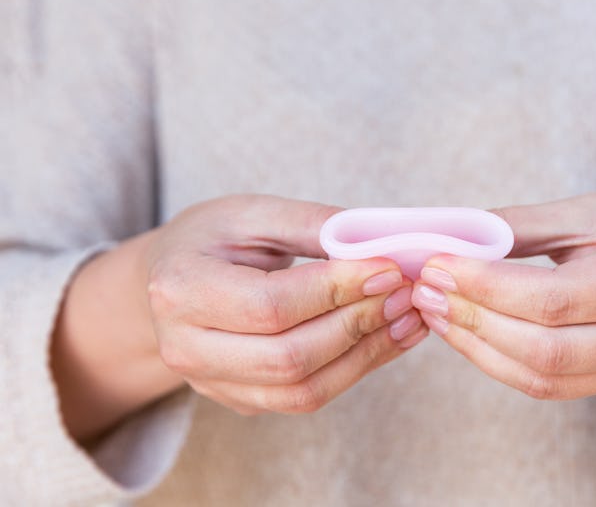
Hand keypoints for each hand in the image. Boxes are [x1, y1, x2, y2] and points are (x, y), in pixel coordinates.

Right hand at [53, 195, 427, 440]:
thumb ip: (313, 225)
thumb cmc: (212, 238)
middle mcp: (186, 347)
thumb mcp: (254, 213)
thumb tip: (380, 244)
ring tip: (409, 319)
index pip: (271, 305)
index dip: (337, 291)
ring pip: (302, 390)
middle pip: (288, 356)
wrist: (169, 281)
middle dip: (359, 325)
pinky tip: (387, 338)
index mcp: (181, 288)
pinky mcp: (240, 399)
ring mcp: (210, 383)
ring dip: (367, 355)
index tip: (389, 268)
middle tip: (406, 293)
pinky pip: (305, 398)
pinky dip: (354, 369)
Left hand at [411, 189, 595, 400]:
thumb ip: (518, 225)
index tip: (436, 266)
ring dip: (478, 348)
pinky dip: (501, 362)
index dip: (486, 287)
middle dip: (474, 321)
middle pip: (547, 349)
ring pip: (544, 378)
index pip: (554, 299)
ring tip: (437, 313)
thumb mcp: (586, 210)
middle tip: (426, 291)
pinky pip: (552, 386)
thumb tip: (448, 236)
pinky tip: (470, 332)